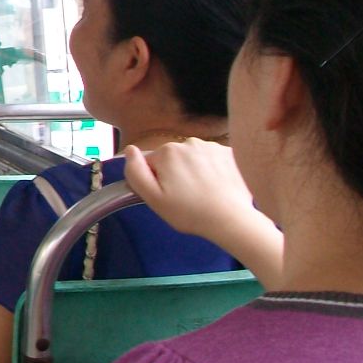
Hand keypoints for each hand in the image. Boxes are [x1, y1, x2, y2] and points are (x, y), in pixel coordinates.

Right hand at [121, 140, 254, 238]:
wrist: (232, 220)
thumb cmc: (189, 213)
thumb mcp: (153, 198)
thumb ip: (136, 172)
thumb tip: (130, 150)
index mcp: (167, 152)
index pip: (152, 163)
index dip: (156, 180)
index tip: (168, 196)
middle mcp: (189, 142)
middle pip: (173, 159)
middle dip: (176, 174)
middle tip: (185, 197)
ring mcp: (212, 146)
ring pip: (194, 158)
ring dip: (195, 171)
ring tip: (203, 193)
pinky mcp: (230, 153)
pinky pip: (213, 159)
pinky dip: (214, 170)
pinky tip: (218, 186)